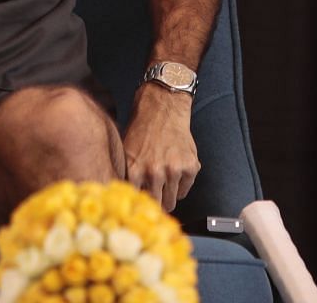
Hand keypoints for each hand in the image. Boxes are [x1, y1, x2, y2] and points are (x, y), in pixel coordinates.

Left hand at [123, 83, 199, 211]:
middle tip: (154, 202)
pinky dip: (180, 187)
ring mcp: (174, 170)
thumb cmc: (141, 130)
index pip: (136, 202)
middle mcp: (154, 172)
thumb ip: (127, 177)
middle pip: (155, 205)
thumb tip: (126, 202)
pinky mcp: (190, 166)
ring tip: (164, 190)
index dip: (137, 205)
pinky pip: (184, 190)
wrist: (163, 109)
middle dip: (154, 205)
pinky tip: (174, 177)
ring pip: (171, 201)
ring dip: (167, 197)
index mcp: (134, 170)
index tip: (139, 207)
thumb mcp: (126, 153)